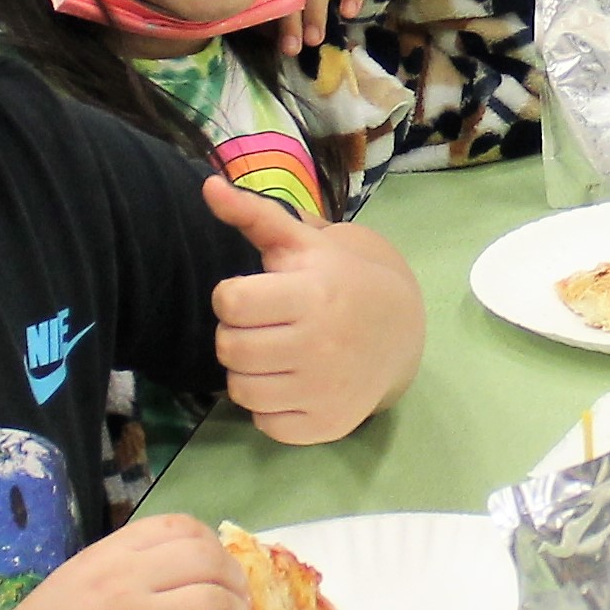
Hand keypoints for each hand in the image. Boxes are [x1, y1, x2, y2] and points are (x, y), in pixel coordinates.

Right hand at [0, 514, 248, 609]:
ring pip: (217, 606)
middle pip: (209, 562)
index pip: (178, 528)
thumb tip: (180, 578)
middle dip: (237, 586)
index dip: (214, 549)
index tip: (221, 576)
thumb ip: (117, 578)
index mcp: (101, 561)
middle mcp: (117, 586)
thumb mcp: (68, 591)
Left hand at [204, 176, 426, 443]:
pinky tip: (290, 384)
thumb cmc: (339, 279)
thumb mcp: (303, 242)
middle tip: (263, 327)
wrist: (401, 329)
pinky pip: (266, 424)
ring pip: (241, 391)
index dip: (234, 296)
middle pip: (229, 349)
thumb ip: (254, 214)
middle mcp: (321, 344)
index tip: (257, 293)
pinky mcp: (328, 424)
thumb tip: (207, 185)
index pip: (230, 302)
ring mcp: (325, 389)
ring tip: (272, 355)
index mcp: (313, 294)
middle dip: (237, 334)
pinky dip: (269, 407)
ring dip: (247, 373)